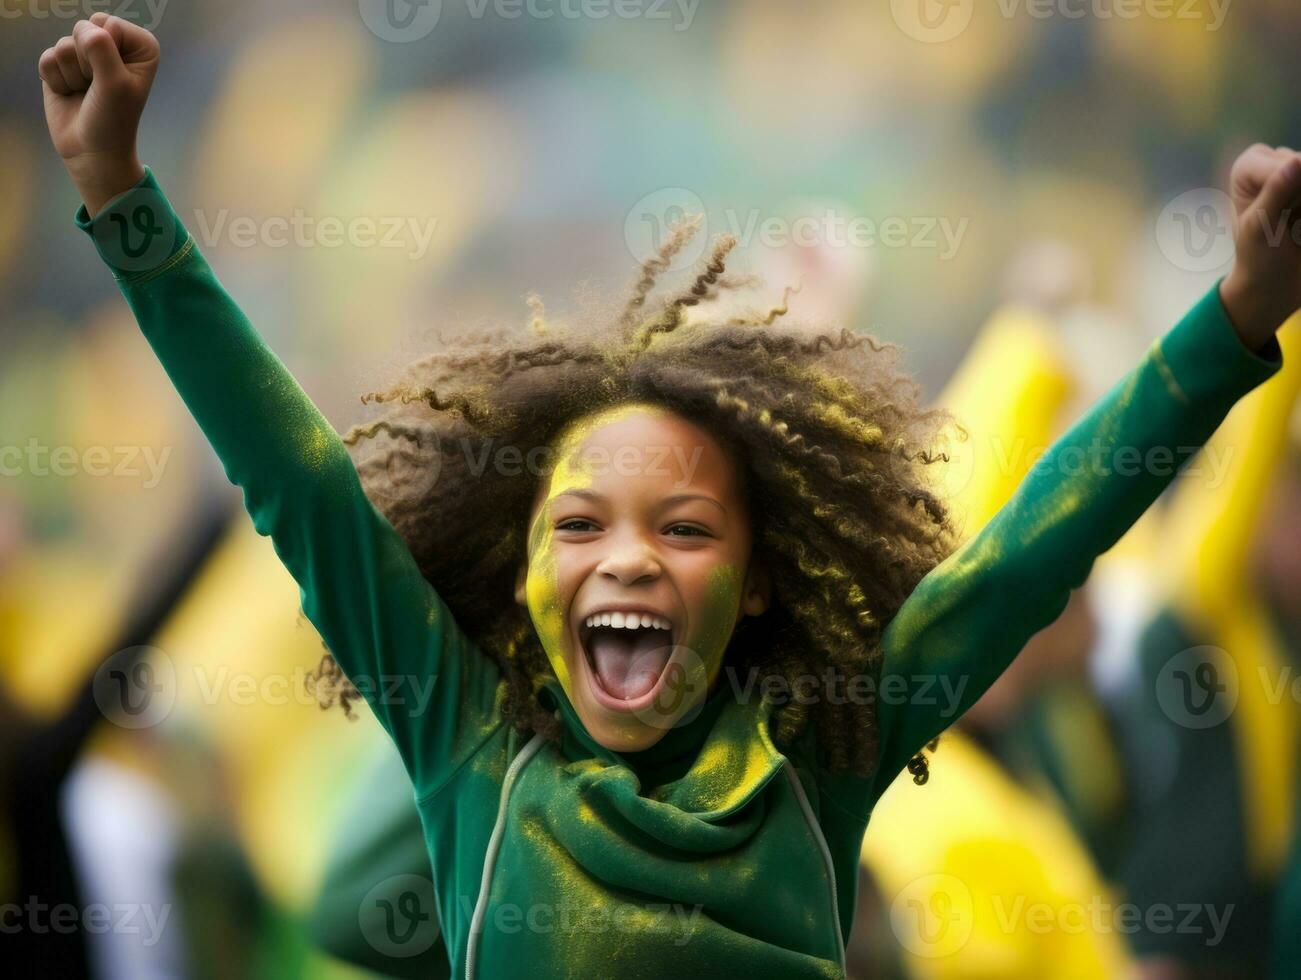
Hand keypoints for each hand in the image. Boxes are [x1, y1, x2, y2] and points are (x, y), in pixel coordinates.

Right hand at [38, 13, 159, 217]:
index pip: (110, 25)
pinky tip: (69, 93)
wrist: (92, 150)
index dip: (106, 53)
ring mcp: (85, 54)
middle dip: (85, 62)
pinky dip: (56, 80)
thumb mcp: (116, 83)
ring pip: (63, 44)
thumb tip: (85, 29)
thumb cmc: (114, 119)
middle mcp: (113, 45)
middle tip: (98, 87)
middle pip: (83, 30)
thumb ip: (102, 49)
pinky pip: (47, 58)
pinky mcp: (61, 65)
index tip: (115, 79)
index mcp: (139, 46)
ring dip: (72, 75)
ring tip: (85, 92)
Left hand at [1219, 143, 1300, 352]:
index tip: (1277, 219)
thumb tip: (1297, 160)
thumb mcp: (1260, 226)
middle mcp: (1277, 161)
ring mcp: (1300, 174)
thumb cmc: (1259, 258)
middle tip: (1291, 226)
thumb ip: (1277, 191)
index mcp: (1249, 165)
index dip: (1290, 194)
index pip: (1289, 164)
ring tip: (1297, 228)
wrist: (1277, 286)